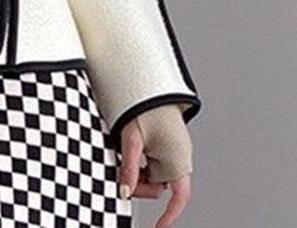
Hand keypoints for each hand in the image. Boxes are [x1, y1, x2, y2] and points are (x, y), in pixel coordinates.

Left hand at [117, 104, 192, 227]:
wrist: (151, 86)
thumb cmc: (145, 109)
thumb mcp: (131, 139)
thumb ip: (129, 168)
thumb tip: (124, 192)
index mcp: (177, 160)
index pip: (179, 198)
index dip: (169, 216)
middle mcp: (181, 158)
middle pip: (159, 187)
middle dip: (138, 183)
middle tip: (120, 170)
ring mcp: (176, 152)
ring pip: (155, 174)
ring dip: (139, 170)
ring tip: (125, 150)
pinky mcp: (169, 146)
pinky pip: (156, 162)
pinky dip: (142, 161)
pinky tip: (132, 148)